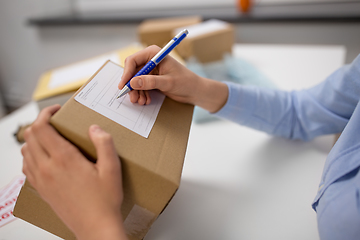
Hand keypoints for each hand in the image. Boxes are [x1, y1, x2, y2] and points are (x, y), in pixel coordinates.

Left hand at [21, 105, 127, 239]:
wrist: (95, 227)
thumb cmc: (104, 200)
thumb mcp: (112, 169)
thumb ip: (104, 144)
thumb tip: (94, 128)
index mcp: (64, 159)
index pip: (41, 127)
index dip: (46, 113)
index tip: (57, 110)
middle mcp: (48, 168)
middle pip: (30, 136)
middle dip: (40, 122)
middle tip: (55, 121)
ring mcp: (42, 180)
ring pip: (25, 150)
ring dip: (34, 139)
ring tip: (50, 137)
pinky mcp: (41, 190)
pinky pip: (26, 167)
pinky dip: (30, 155)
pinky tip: (44, 157)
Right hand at [118, 45, 228, 112]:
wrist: (195, 91)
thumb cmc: (185, 82)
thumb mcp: (167, 82)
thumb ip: (150, 82)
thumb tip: (133, 82)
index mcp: (154, 54)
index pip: (133, 60)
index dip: (126, 73)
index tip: (124, 86)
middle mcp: (150, 60)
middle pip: (132, 72)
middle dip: (131, 86)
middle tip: (132, 98)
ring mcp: (151, 70)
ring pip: (135, 81)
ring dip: (136, 92)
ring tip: (141, 102)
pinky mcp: (152, 79)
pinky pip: (141, 86)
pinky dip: (142, 94)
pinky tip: (146, 101)